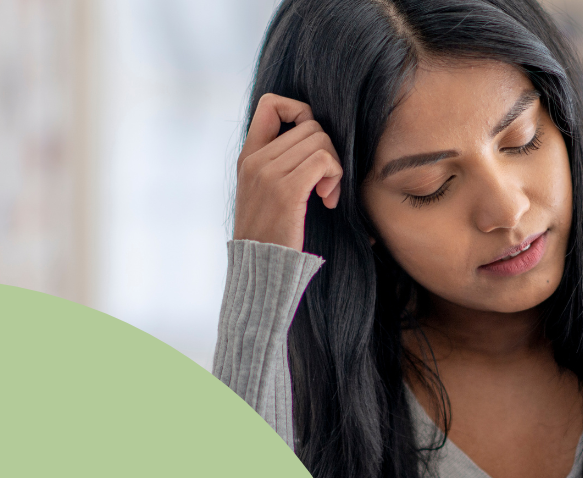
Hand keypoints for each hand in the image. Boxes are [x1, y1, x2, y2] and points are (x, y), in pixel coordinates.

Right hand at [234, 93, 343, 251]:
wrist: (260, 269)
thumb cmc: (270, 234)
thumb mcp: (262, 192)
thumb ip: (278, 164)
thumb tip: (314, 137)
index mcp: (247, 156)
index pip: (270, 103)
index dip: (300, 111)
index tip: (311, 143)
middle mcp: (255, 160)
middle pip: (309, 124)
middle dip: (327, 149)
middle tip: (325, 182)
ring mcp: (268, 174)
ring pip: (320, 139)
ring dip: (334, 165)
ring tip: (326, 193)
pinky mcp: (286, 190)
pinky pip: (323, 160)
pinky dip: (335, 175)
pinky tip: (327, 199)